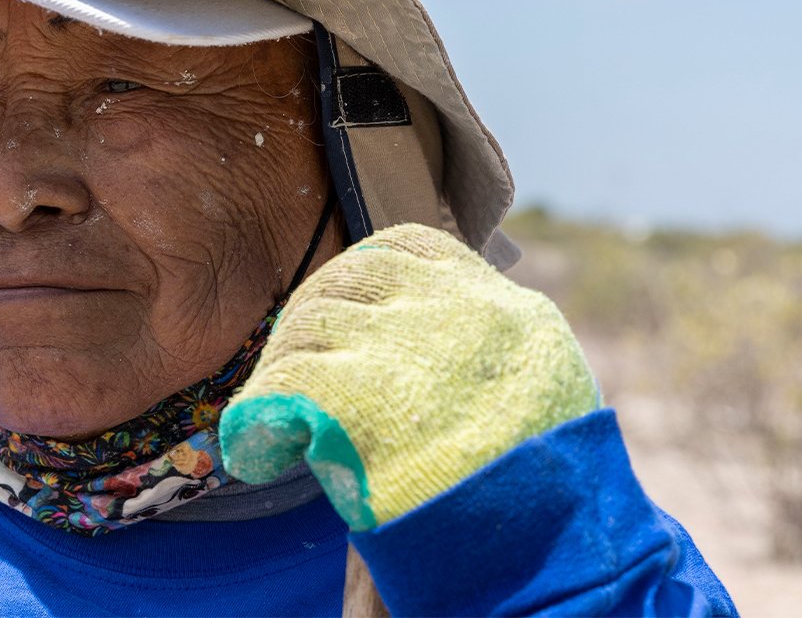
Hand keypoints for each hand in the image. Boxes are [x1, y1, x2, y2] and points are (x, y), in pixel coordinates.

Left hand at [219, 223, 598, 529]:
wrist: (544, 551)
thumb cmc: (541, 489)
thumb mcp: (538, 385)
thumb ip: (480, 346)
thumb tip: (418, 332)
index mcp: (498, 305)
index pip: (408, 250)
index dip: (362, 275)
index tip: (344, 307)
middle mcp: (450, 310)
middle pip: (348, 280)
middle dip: (311, 317)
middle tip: (293, 366)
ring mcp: (402, 347)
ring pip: (307, 324)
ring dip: (283, 368)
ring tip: (278, 416)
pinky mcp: (356, 396)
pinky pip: (278, 383)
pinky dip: (258, 421)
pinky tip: (262, 452)